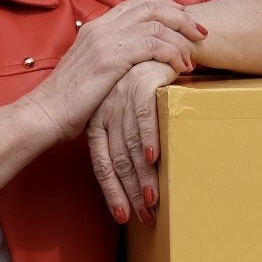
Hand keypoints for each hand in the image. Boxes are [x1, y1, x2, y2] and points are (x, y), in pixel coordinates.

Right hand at [21, 0, 205, 142]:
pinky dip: (172, 53)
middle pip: (152, 7)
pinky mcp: (112, 58)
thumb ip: (113, 58)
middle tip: (200, 32)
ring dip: (181, 39)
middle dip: (181, 17)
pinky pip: (153, 45)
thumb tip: (139, 61)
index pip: (137, 3)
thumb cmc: (70, 102)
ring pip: (157, 24)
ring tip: (193, 57)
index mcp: (96, 26)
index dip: (165, 6)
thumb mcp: (92, 71)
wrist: (46, 114)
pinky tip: (180, 67)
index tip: (184, 16)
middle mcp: (101, 27)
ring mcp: (106, 40)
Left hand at [87, 59, 179, 223]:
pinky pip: (144, 116)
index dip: (112, 191)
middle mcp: (107, 110)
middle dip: (131, 192)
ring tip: (154, 200)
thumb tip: (136, 175)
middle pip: (117, 160)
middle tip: (145, 217)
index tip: (122, 217)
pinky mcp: (140, 83)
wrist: (162, 45)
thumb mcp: (128, 109)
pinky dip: (148, 139)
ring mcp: (122, 97)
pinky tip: (153, 159)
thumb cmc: (149, 81)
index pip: (102, 163)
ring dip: (143, 175)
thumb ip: (125, 137)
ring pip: (130, 144)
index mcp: (99, 120)